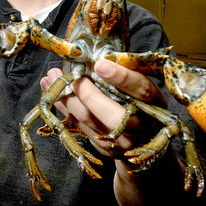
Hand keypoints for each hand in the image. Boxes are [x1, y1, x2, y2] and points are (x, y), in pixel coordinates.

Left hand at [40, 59, 165, 157]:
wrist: (144, 142)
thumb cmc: (140, 103)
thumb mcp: (141, 87)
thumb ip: (126, 73)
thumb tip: (99, 57)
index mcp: (155, 104)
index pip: (141, 90)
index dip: (121, 77)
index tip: (99, 64)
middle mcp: (141, 127)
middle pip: (112, 115)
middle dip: (87, 93)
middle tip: (68, 75)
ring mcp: (121, 142)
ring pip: (90, 121)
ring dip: (67, 98)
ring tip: (51, 77)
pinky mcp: (103, 148)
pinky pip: (79, 126)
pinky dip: (63, 107)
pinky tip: (51, 91)